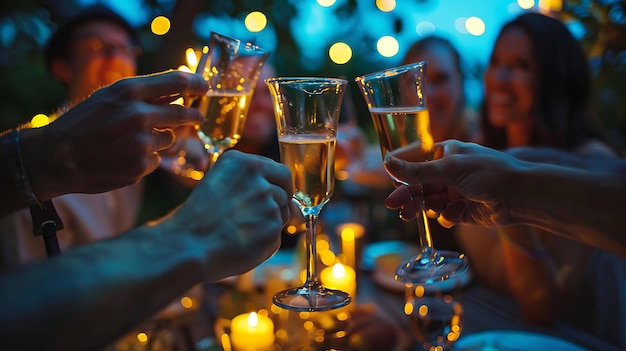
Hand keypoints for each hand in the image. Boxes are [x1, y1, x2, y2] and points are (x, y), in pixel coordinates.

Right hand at [22, 70, 208, 200]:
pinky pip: (156, 160)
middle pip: (183, 114)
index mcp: (128, 92)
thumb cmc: (84, 124)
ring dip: (158, 140)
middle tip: (198, 116)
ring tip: (129, 142)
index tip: (205, 86)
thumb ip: (143, 95)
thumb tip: (179, 93)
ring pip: (169, 140)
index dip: (196, 83)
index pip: (176, 82)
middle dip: (194, 115)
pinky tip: (123, 158)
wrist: (57, 158)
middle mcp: (138, 116)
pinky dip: (145, 159)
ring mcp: (141, 144)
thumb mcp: (109, 98)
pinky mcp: (141, 167)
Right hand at [162, 150, 293, 280]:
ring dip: (269, 225)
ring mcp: (268, 202)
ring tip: (240, 233)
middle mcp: (258, 177)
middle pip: (284, 191)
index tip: (273, 196)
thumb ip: (252, 185)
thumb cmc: (198, 219)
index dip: (278, 186)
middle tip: (262, 218)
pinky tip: (242, 245)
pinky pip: (276, 236)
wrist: (186, 245)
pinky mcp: (273, 227)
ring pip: (282, 214)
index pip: (279, 170)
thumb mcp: (220, 186)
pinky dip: (264, 243)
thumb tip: (293, 204)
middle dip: (279, 204)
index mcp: (241, 162)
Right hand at [384, 140, 516, 227]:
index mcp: (445, 153)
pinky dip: (447, 216)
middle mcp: (448, 172)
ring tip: (410, 215)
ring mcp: (454, 192)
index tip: (385, 175)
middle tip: (392, 205)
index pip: (414, 158)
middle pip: (418, 184)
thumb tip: (387, 163)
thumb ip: (417, 171)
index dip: (400, 167)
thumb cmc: (489, 172)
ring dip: (421, 208)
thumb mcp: (450, 169)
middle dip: (406, 194)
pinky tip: (457, 214)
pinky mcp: (461, 211)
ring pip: (428, 202)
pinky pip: (444, 215)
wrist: (521, 196)